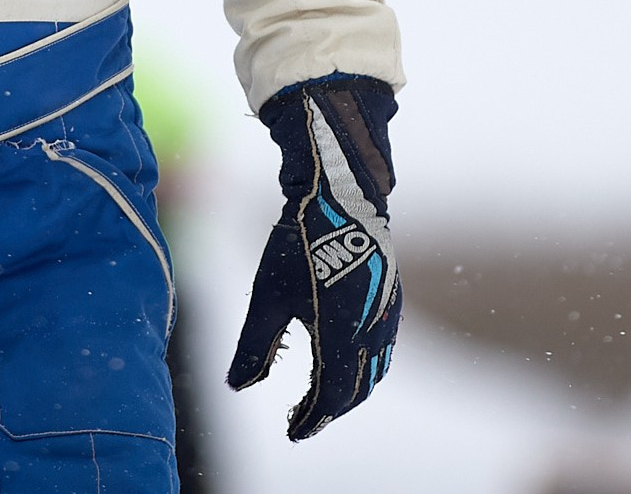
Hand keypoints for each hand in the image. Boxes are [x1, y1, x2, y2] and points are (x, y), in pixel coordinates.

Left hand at [226, 74, 400, 439]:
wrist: (341, 196)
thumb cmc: (298, 244)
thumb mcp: (267, 297)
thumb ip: (255, 345)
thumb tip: (237, 386)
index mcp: (342, 337)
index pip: (330, 397)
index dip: (310, 419)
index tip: (292, 432)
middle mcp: (373, 333)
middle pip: (356, 390)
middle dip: (330, 410)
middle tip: (302, 418)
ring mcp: (388, 317)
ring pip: (375, 371)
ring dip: (350, 391)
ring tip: (322, 397)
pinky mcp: (393, 300)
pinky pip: (384, 349)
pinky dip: (365, 367)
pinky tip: (346, 360)